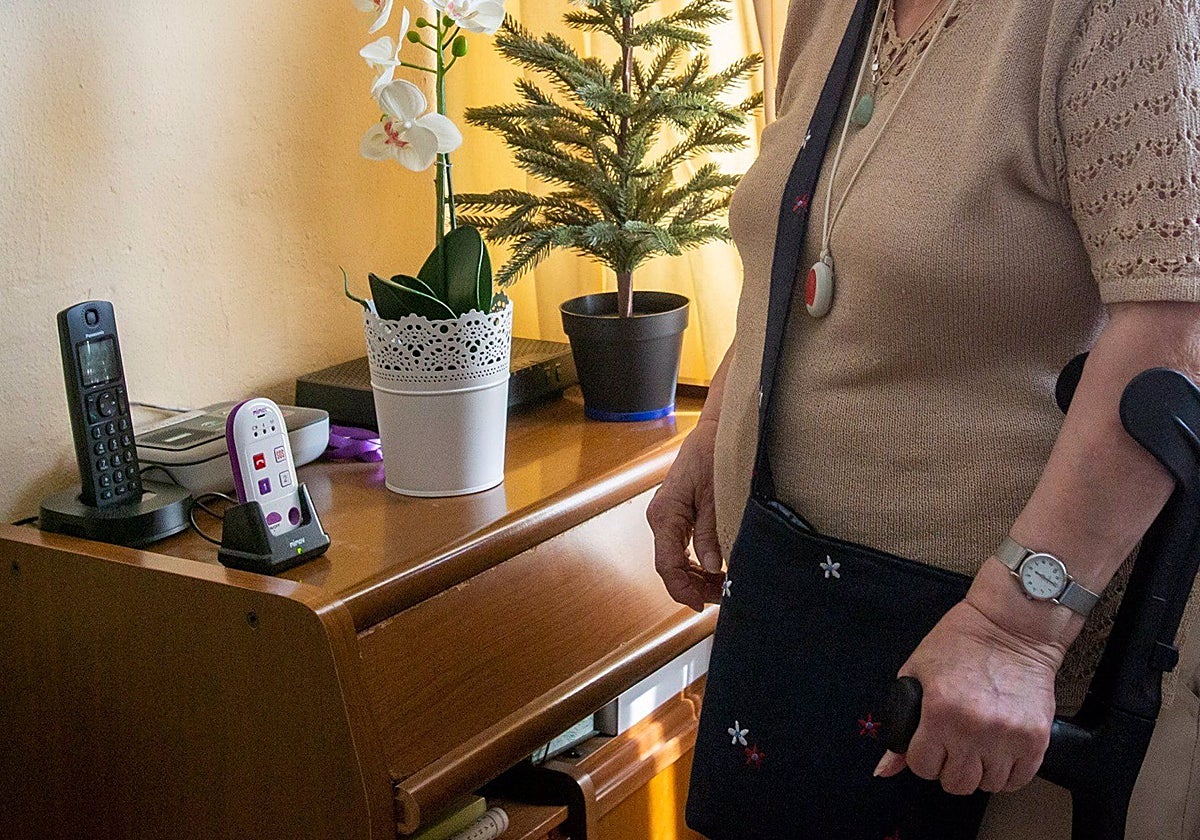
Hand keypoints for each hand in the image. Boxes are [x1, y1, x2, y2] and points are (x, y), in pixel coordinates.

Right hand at [647, 417, 725, 609]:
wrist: (715, 430)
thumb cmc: (714, 454)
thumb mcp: (717, 494)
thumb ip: (711, 531)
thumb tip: (712, 567)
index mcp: (665, 514)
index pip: (667, 564)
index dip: (683, 589)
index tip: (702, 605)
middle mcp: (661, 519)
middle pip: (670, 566)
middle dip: (695, 587)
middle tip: (725, 597)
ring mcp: (668, 519)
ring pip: (676, 561)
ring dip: (698, 578)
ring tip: (724, 587)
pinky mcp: (678, 517)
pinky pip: (683, 549)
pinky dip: (698, 565)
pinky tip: (717, 571)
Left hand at [875, 599, 1065, 794]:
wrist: (1012, 626)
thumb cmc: (961, 643)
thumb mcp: (916, 672)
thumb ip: (900, 721)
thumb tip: (884, 768)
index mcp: (939, 712)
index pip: (922, 767)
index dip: (922, 757)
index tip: (929, 746)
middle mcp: (974, 729)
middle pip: (956, 783)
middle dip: (949, 768)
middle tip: (953, 747)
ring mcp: (1008, 737)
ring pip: (989, 785)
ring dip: (980, 771)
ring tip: (978, 745)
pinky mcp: (1036, 739)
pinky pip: (1019, 780)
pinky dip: (1007, 772)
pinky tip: (999, 751)